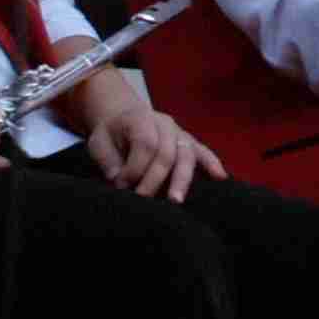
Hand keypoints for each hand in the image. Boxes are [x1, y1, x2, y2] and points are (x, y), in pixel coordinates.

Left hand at [88, 105, 223, 201]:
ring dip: (182, 179)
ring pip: (186, 155)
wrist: (123, 117)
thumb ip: (106, 159)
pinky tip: (220, 177)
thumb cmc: (111, 133)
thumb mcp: (98, 141)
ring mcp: (179, 132)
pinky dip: (212, 163)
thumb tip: (118, 178)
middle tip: (142, 199)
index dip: (134, 168)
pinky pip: (203, 152)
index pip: (146, 144)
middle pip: (167, 152)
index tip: (120, 185)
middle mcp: (164, 124)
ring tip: (175, 201)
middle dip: (154, 180)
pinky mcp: (188, 142)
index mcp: (140, 118)